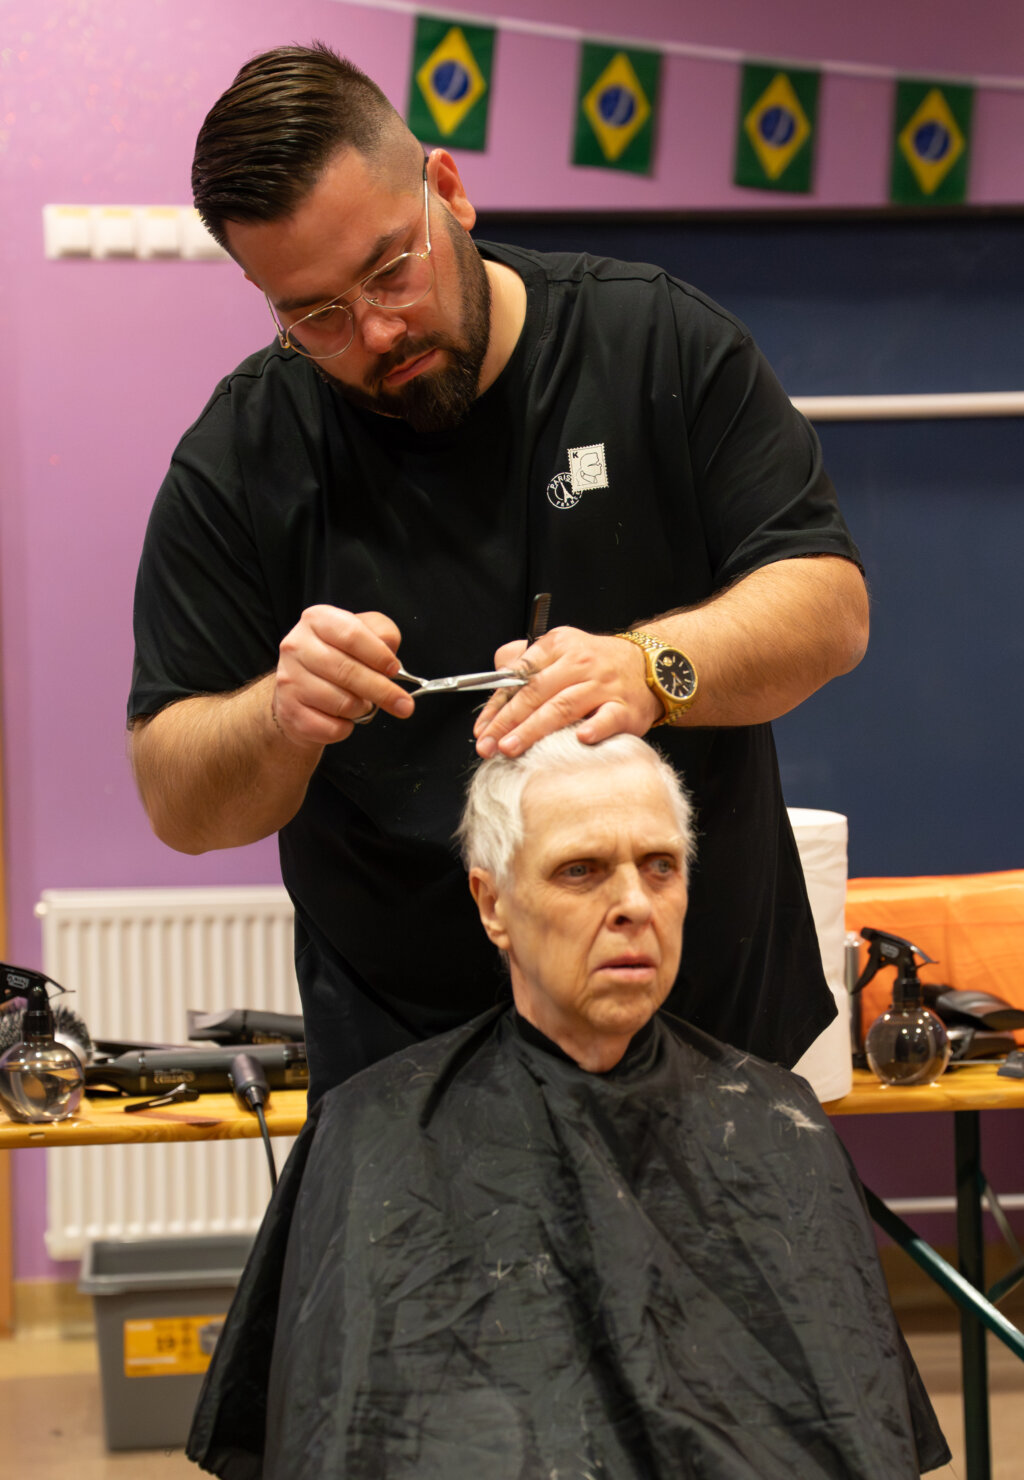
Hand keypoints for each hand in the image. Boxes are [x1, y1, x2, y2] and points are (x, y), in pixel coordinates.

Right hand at [272, 607, 413, 745]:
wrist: (301, 689)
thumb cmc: (338, 659)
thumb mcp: (363, 634)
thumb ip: (383, 635)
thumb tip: (393, 662)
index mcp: (317, 620)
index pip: (351, 634)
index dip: (379, 654)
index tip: (396, 670)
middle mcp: (297, 647)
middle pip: (347, 671)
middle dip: (382, 690)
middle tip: (404, 704)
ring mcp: (289, 680)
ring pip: (342, 703)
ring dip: (362, 708)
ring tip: (361, 703)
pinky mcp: (290, 712)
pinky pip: (331, 728)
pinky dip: (346, 728)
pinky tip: (342, 718)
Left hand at [472, 627, 661, 757]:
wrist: (650, 668)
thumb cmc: (598, 665)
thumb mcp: (561, 650)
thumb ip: (526, 661)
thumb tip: (496, 672)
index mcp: (559, 646)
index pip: (520, 675)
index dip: (497, 704)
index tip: (481, 728)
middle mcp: (580, 662)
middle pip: (536, 692)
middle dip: (507, 720)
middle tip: (489, 744)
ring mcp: (604, 685)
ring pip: (563, 706)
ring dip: (534, 729)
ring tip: (511, 748)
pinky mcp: (625, 707)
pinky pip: (608, 718)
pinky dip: (595, 728)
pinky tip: (580, 739)